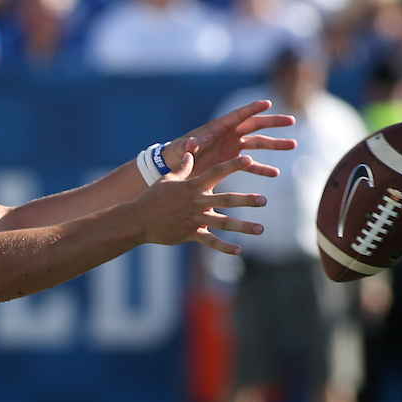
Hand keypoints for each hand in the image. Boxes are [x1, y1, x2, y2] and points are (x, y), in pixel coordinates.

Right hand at [138, 150, 267, 255]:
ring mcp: (194, 219)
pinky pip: (210, 241)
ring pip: (223, 222)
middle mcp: (197, 202)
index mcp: (192, 186)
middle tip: (263, 200)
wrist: (138, 219)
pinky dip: (224, 247)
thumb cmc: (152, 197)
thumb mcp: (167, 179)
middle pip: (226, 200)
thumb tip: (190, 152)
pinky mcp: (190, 233)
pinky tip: (238, 250)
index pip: (216, 172)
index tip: (249, 160)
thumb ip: (183, 166)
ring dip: (243, 226)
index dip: (233, 165)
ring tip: (260, 229)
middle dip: (246, 200)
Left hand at [161, 99, 294, 178]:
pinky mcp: (233, 161)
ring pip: (258, 143)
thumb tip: (192, 142)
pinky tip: (275, 174)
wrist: (175, 167)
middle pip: (255, 125)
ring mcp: (233, 147)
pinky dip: (262, 168)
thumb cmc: (177, 154)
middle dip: (273, 123)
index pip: (238, 115)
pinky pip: (251, 163)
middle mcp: (229, 134)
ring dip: (275, 145)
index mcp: (218, 127)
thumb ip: (188, 146)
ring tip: (292, 145)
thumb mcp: (181, 149)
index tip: (268, 103)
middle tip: (292, 121)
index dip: (252, 109)